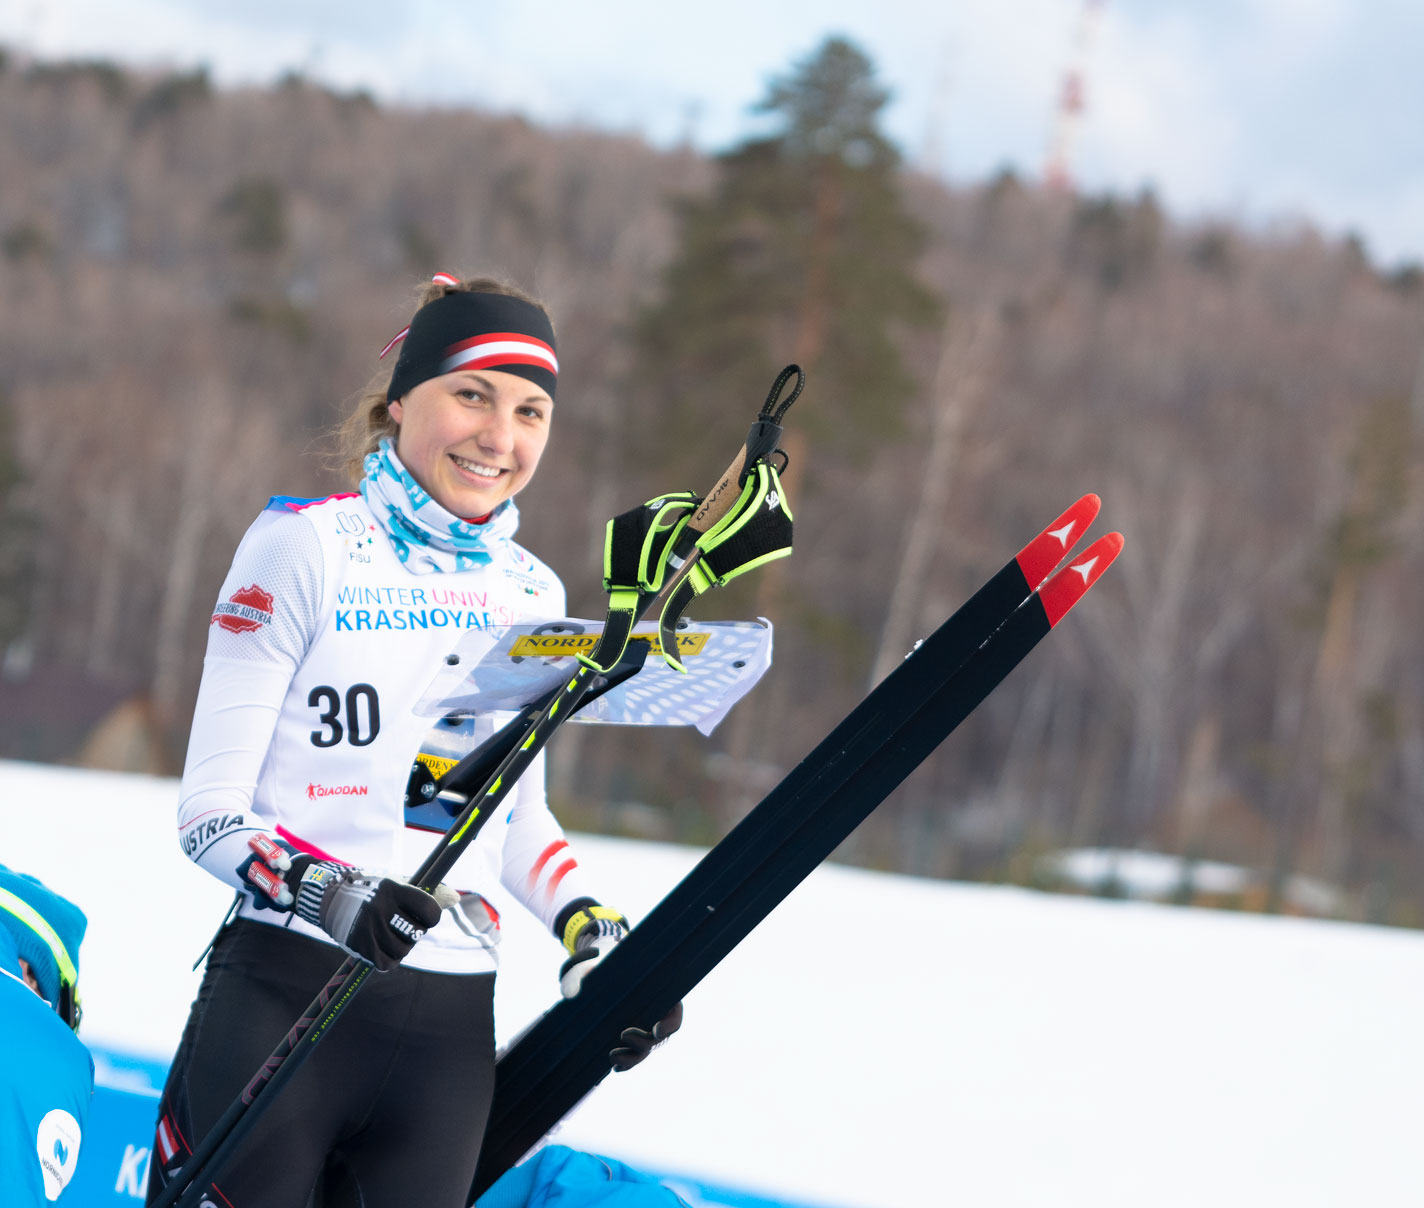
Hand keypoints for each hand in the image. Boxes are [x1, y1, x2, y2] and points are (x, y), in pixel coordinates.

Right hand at [288, 857, 441, 971]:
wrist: (331, 897)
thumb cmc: (372, 888)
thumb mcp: (397, 883)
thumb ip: (425, 893)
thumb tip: (456, 897)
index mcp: (393, 889)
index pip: (429, 909)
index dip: (432, 916)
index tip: (426, 915)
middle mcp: (381, 908)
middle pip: (417, 933)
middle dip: (416, 931)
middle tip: (406, 925)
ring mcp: (369, 928)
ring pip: (403, 950)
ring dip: (403, 946)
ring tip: (393, 935)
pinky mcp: (360, 946)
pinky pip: (387, 963)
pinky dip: (390, 959)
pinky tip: (385, 947)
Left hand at [556, 904, 682, 1070]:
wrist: (604, 967)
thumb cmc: (610, 961)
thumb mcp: (602, 960)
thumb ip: (590, 970)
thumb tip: (583, 980)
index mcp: (661, 993)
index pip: (675, 1014)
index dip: (670, 1024)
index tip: (656, 1030)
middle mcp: (657, 1013)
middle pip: (659, 1037)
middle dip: (643, 1042)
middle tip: (624, 1035)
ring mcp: (644, 1027)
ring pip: (646, 1049)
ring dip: (633, 1057)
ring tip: (613, 1058)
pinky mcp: (631, 1035)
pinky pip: (634, 1053)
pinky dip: (627, 1061)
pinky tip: (615, 1067)